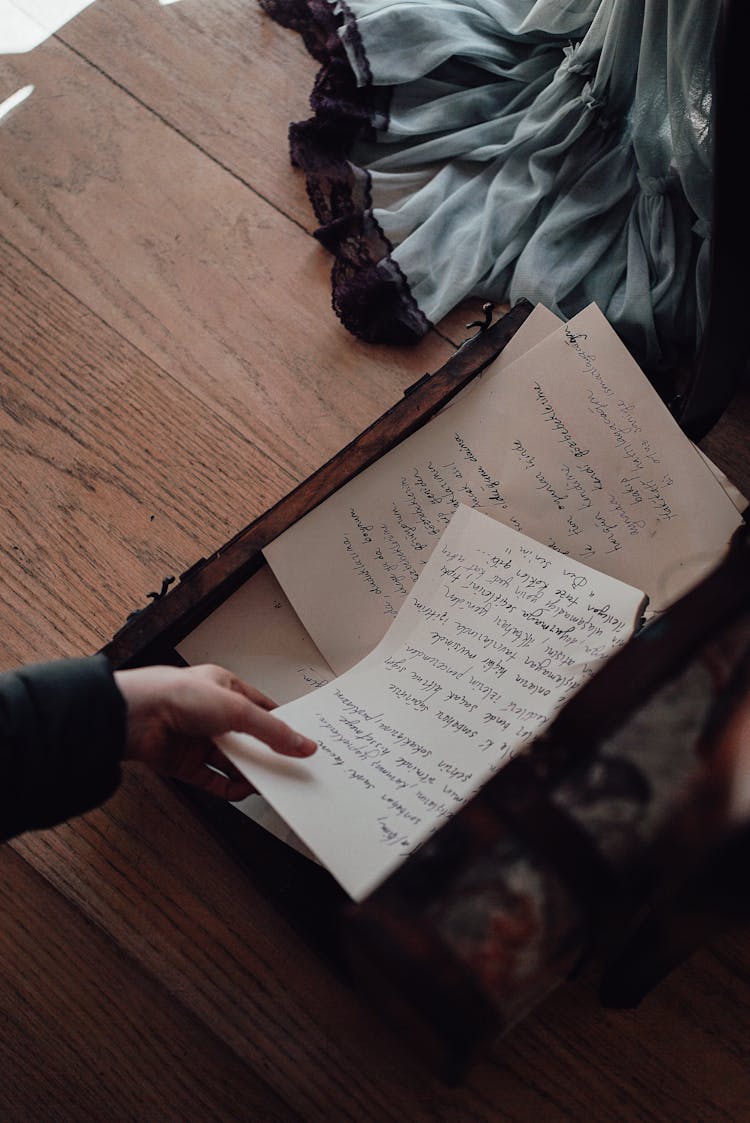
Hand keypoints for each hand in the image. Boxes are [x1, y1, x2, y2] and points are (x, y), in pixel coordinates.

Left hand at [114, 663, 315, 800]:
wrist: (135, 717)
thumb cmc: (176, 695)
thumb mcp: (237, 709)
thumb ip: (272, 731)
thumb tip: (302, 744)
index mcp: (223, 688)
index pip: (260, 707)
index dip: (280, 723)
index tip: (300, 740)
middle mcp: (210, 713)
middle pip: (247, 737)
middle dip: (266, 753)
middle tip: (289, 767)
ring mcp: (197, 739)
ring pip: (231, 760)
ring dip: (249, 772)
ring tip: (270, 783)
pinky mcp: (184, 763)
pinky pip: (212, 779)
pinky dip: (228, 787)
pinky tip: (243, 791)